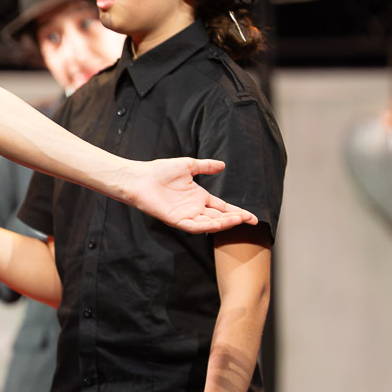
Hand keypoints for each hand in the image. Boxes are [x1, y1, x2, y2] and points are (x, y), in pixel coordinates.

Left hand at [129, 158, 258, 233]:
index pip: (222, 207)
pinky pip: (193, 226)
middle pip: (219, 217)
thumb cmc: (159, 171)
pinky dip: (206, 226)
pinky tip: (218, 224)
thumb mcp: (188, 166)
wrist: (139, 177)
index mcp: (198, 197)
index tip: (251, 216)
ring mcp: (185, 215)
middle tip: (250, 220)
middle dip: (235, 219)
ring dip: (224, 223)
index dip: (237, 212)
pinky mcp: (175, 220)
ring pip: (209, 224)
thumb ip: (205, 167)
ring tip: (238, 220)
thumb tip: (222, 165)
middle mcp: (194, 208)